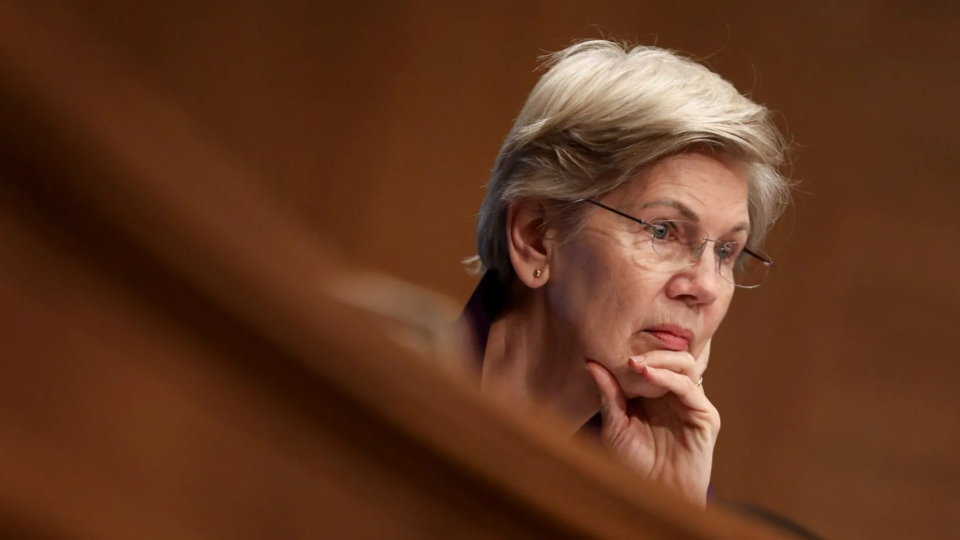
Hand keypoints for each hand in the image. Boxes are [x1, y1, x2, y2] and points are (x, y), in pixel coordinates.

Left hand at [585, 342, 719, 506]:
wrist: (652, 495)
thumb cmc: (632, 464)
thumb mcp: (614, 425)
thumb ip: (608, 393)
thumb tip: (591, 362)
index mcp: (656, 393)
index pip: (654, 360)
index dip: (638, 350)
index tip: (612, 347)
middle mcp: (676, 395)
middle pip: (673, 356)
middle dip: (651, 351)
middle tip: (627, 355)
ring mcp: (692, 404)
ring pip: (685, 365)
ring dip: (660, 360)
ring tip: (635, 364)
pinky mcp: (705, 417)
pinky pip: (689, 388)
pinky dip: (668, 377)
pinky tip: (648, 375)